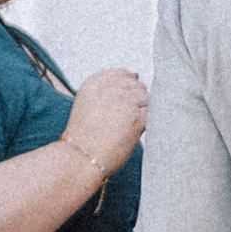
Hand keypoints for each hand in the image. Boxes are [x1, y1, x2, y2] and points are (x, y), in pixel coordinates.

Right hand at [64, 67, 147, 182]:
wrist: (80, 158)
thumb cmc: (83, 137)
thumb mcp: (88, 103)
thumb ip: (109, 90)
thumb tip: (135, 76)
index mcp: (95, 83)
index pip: (122, 73)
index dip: (127, 87)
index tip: (123, 101)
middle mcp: (110, 88)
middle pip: (137, 85)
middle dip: (136, 100)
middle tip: (123, 119)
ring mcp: (125, 101)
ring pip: (146, 98)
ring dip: (141, 111)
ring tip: (125, 127)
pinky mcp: (136, 116)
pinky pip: (150, 115)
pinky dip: (145, 124)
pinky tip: (130, 133)